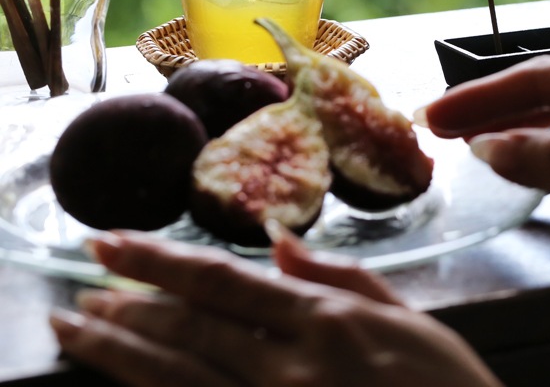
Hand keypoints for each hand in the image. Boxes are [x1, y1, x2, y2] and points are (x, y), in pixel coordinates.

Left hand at [49, 229, 501, 386]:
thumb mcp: (409, 316)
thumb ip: (341, 275)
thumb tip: (280, 240)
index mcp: (325, 321)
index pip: (224, 281)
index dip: (162, 261)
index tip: (115, 242)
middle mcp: (290, 366)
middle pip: (189, 328)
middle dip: (128, 302)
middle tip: (83, 280)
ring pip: (179, 380)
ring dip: (121, 354)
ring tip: (77, 330)